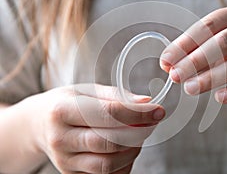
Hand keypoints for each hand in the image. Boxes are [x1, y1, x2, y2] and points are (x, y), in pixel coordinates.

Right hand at [28, 84, 164, 173]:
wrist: (39, 124)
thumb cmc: (67, 103)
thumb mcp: (86, 91)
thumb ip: (116, 96)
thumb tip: (146, 101)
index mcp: (62, 111)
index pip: (108, 114)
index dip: (138, 113)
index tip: (157, 110)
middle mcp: (60, 139)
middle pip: (108, 142)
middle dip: (138, 133)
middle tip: (151, 123)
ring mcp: (64, 161)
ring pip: (107, 164)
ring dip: (132, 150)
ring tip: (138, 135)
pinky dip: (123, 164)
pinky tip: (126, 149)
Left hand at [160, 5, 226, 102]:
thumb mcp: (211, 47)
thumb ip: (190, 52)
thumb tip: (166, 63)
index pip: (209, 25)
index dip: (186, 43)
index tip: (167, 60)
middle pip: (225, 42)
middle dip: (196, 60)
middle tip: (176, 76)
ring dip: (213, 77)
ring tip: (190, 89)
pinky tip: (219, 98)